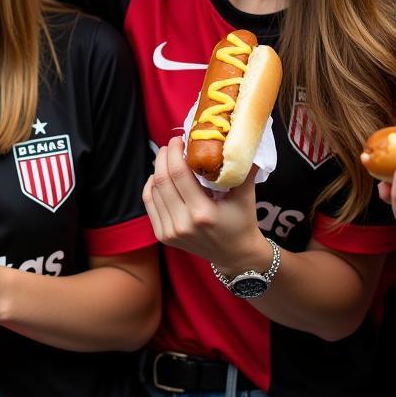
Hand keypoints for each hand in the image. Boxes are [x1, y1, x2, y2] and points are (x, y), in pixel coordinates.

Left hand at [143, 136, 266, 274]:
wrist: (235, 256)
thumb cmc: (242, 223)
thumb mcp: (246, 197)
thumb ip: (243, 170)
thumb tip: (242, 142)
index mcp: (202, 213)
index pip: (178, 174)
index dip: (174, 152)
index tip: (178, 139)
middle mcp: (182, 224)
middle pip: (162, 180)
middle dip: (163, 157)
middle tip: (171, 145)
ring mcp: (170, 232)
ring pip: (153, 190)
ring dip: (157, 169)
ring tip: (167, 158)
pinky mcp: (163, 236)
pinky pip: (150, 203)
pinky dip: (151, 186)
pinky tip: (158, 176)